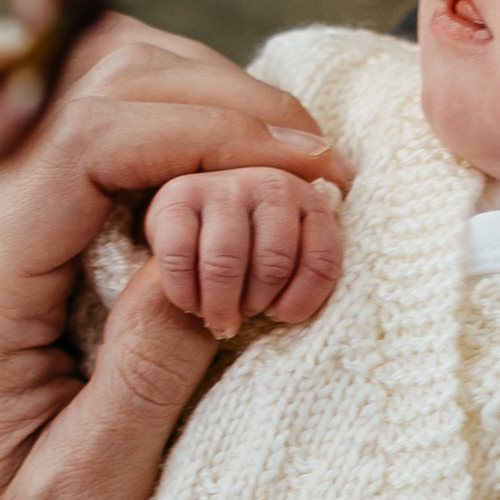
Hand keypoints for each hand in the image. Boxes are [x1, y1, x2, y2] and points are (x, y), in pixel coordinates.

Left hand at [0, 16, 349, 499]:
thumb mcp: (91, 487)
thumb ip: (145, 372)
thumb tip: (198, 259)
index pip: (84, 136)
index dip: (206, 129)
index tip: (305, 167)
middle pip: (99, 74)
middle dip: (225, 100)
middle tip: (320, 166)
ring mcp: (6, 199)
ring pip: (109, 70)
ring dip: (215, 98)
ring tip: (297, 166)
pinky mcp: (40, 204)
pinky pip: (117, 110)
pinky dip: (197, 115)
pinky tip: (252, 167)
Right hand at [145, 166, 344, 340]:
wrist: (195, 232)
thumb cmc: (253, 256)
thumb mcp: (293, 259)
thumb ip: (315, 268)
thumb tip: (290, 313)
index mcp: (310, 198)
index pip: (323, 259)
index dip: (302, 300)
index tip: (282, 316)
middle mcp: (271, 181)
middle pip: (273, 263)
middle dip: (257, 302)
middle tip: (244, 315)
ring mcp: (222, 184)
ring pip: (225, 262)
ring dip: (221, 304)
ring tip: (220, 318)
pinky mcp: (176, 196)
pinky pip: (180, 259)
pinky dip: (186, 294)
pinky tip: (191, 304)